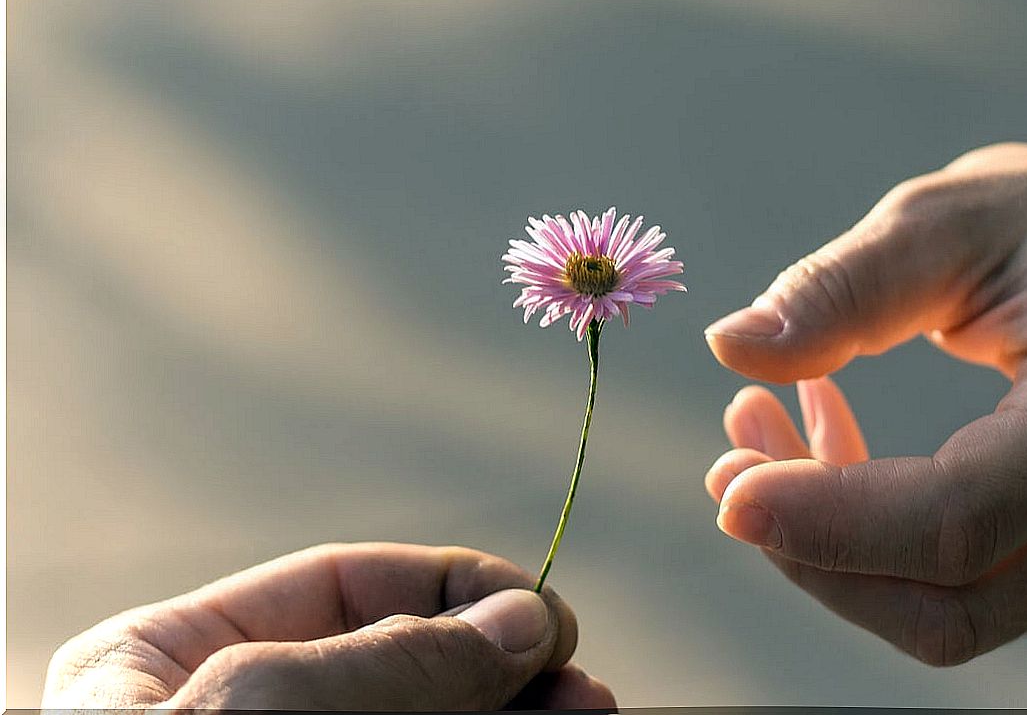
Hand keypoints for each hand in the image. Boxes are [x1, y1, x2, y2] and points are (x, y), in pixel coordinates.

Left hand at [42, 542, 615, 709]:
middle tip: (578, 676)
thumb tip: (523, 617)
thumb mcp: (265, 705)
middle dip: (498, 662)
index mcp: (175, 659)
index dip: (450, 585)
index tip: (539, 608)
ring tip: (590, 713)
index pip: (341, 587)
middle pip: (400, 663)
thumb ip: (396, 656)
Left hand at [703, 120, 1026, 665]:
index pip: (955, 519)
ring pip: (946, 615)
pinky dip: (872, 544)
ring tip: (764, 425)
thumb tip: (730, 346)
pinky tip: (832, 448)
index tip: (726, 486)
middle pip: (946, 603)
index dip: (825, 521)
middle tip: (730, 456)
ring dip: (830, 545)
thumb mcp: (947, 221)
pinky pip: (962, 592)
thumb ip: (841, 286)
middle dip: (811, 548)